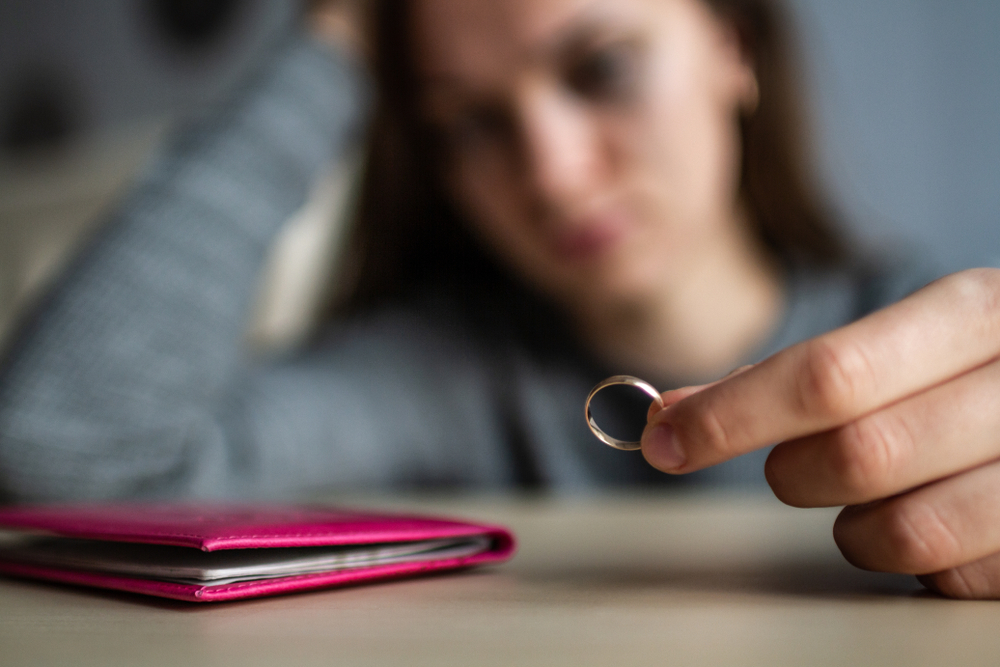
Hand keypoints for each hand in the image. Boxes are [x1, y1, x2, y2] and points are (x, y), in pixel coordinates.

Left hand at [640, 268, 999, 597]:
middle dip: (793, 471)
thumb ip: (789, 377)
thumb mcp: (901, 342)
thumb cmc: (969, 370)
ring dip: (853, 527)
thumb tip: (671, 413)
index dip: (731, 416)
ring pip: (903, 532)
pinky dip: (914, 558)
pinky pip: (950, 576)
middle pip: (858, 456)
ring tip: (869, 495)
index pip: (827, 374)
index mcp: (970, 313)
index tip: (667, 440)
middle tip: (792, 465)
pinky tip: (926, 512)